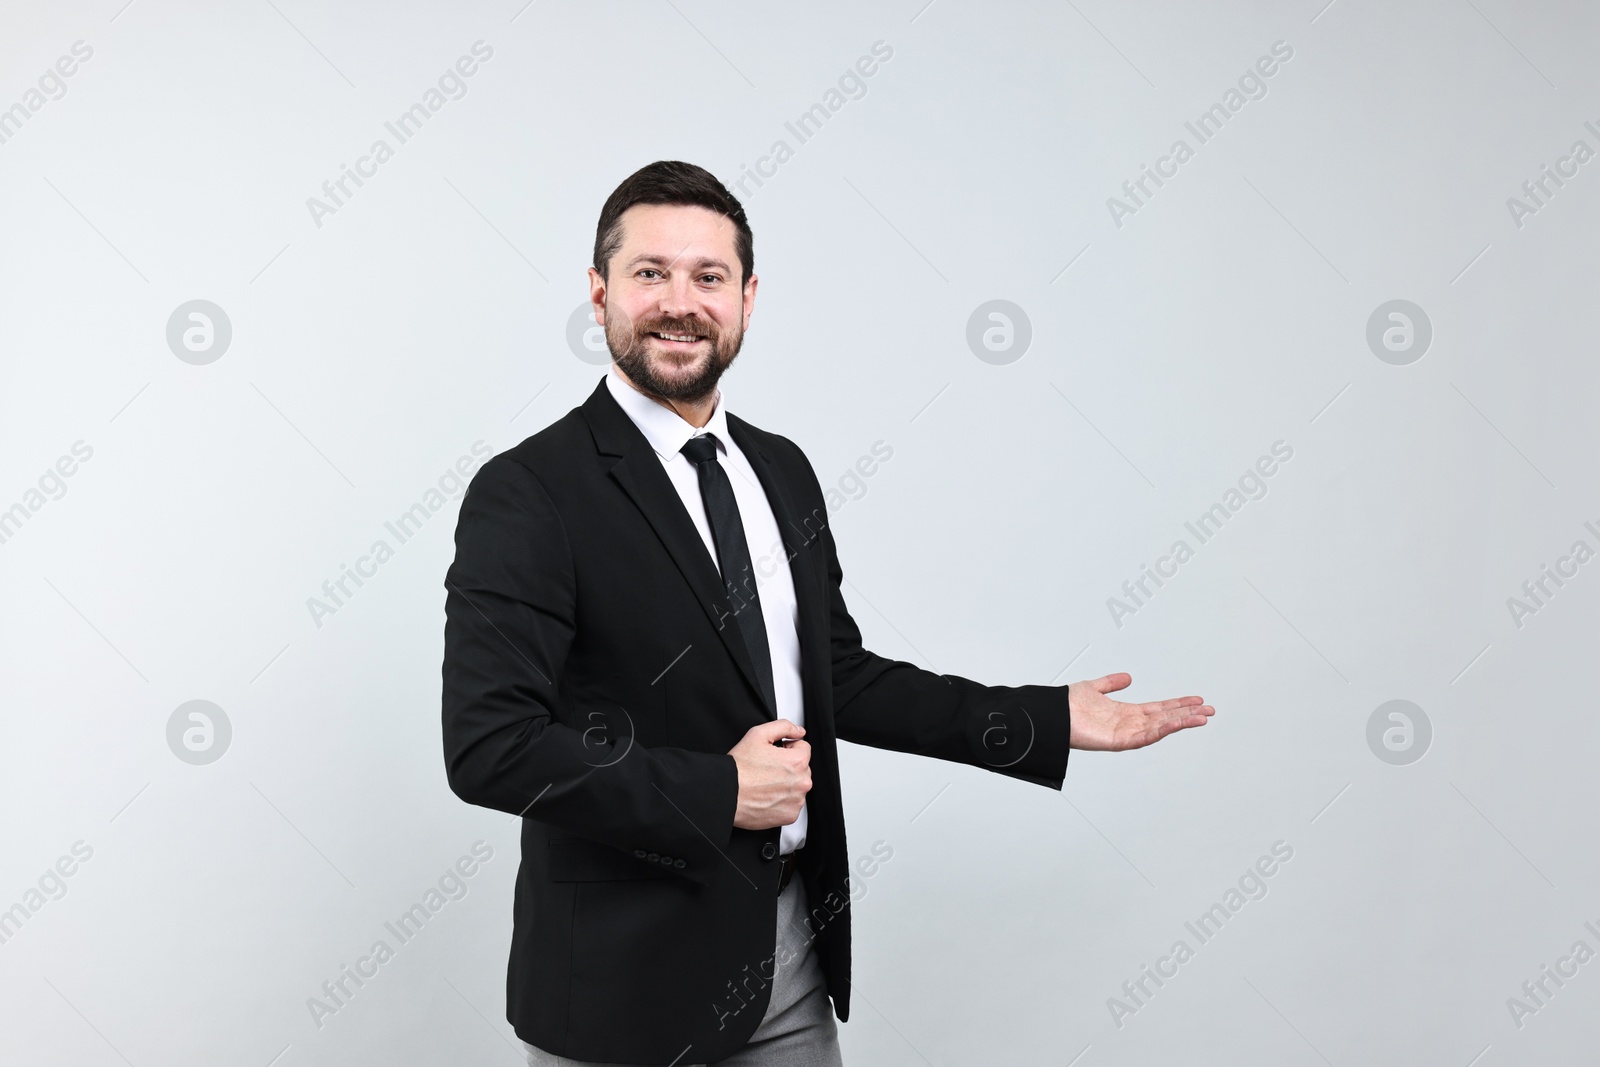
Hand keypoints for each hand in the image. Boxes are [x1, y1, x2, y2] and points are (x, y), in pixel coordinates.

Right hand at [728, 719, 811, 829]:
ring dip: (786, 784)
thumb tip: (799, 731)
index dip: (786, 748)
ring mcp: (797, 801)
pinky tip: (767, 796)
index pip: (803, 748)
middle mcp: (802, 783)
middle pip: (802, 769)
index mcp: (797, 762)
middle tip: (767, 770)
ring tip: (765, 784)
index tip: (774, 755)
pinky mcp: (789, 816)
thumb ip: (783, 727)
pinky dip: (782, 801)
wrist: (726, 794)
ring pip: (797, 787)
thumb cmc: (739, 768)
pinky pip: (792, 804)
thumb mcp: (758, 735)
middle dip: (788, 767)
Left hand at [1067, 672, 1212, 750]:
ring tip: (1201, 717)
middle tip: (1209, 710)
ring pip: (1160, 728)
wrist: (1051, 716)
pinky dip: (1161, 731)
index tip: (1196, 701)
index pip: (1158, 708)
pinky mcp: (1118, 742)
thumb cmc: (1067, 706)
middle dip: (1187, 714)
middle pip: (1165, 718)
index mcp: (1125, 712)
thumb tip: (1128, 677)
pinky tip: (1175, 724)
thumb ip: (1110, 683)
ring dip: (1181, 723)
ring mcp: (1125, 733)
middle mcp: (1128, 724)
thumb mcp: (1094, 688)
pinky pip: (1144, 737)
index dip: (1177, 704)